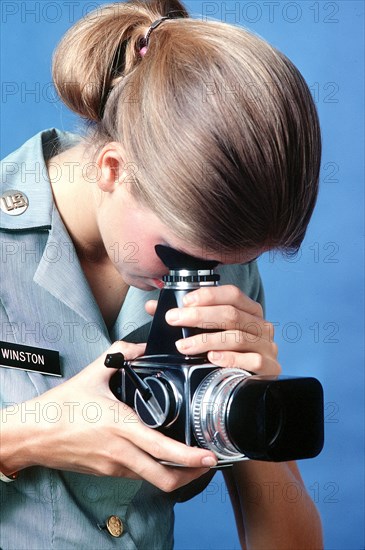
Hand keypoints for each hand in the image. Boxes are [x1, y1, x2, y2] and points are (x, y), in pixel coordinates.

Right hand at [1, 341, 216, 490]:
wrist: (34, 434)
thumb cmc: (61, 407)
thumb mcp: (93, 373)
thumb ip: (120, 354)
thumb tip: (140, 346)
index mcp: (122, 427)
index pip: (163, 449)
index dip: (190, 458)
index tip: (209, 457)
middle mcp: (120, 452)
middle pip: (164, 479)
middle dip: (191, 476)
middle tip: (207, 464)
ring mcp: (113, 466)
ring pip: (151, 478)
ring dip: (172, 473)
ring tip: (186, 460)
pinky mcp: (106, 471)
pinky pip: (136, 474)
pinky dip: (152, 468)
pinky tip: (155, 454)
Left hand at [145, 285, 279, 375]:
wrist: (251, 387)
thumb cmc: (228, 353)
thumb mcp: (207, 332)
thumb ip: (183, 317)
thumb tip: (153, 307)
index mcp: (249, 311)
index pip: (232, 294)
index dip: (208, 296)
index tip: (184, 301)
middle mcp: (261, 326)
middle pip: (231, 314)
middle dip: (199, 316)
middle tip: (173, 319)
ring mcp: (267, 347)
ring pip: (237, 337)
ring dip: (207, 340)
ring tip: (183, 345)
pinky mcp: (269, 367)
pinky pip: (252, 360)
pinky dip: (230, 358)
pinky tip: (212, 358)